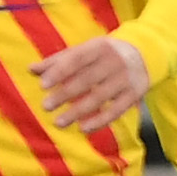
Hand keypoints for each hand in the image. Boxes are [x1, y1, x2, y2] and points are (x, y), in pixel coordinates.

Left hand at [32, 35, 151, 131]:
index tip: (42, 85)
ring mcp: (125, 79)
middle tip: (46, 106)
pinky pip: (116, 110)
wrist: (145, 54)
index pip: (76, 59)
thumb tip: (31, 69)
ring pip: (100, 97)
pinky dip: (100, 121)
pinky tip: (83, 128)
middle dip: (65, 94)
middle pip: (87, 80)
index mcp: (99, 47)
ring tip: (59, 122)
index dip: (59, 72)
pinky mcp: (134, 94)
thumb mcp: (85, 51)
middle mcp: (114, 62)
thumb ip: (58, 60)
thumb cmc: (104, 54)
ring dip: (78, 111)